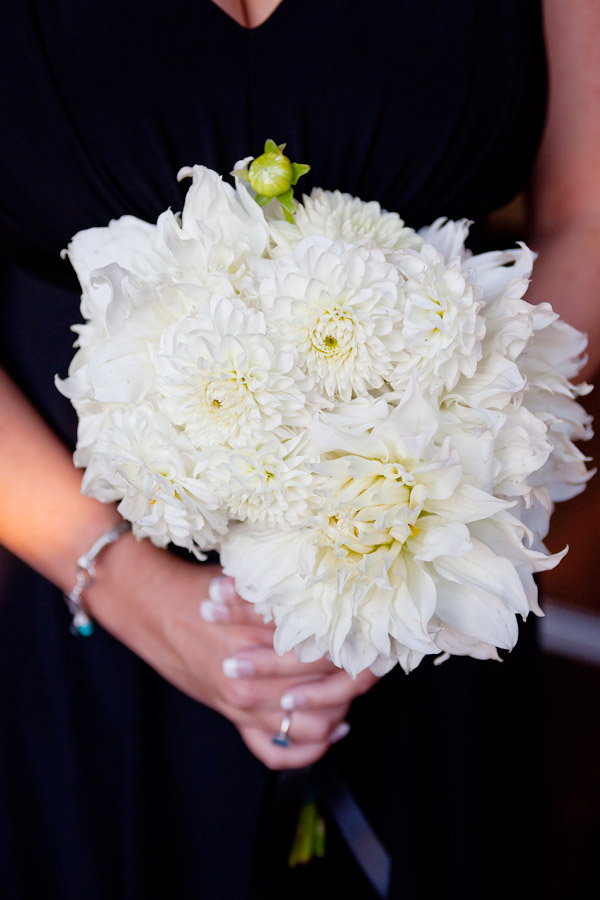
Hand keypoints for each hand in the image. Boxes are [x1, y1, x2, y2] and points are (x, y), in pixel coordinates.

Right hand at [85, 532, 377, 767]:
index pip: (324, 656)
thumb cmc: (201, 589)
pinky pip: (274, 752)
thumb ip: (287, 599)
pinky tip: (329, 731)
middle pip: (323, 692)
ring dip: (335, 713)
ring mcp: (241, 703)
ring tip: (350, 695)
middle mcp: (251, 677)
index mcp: (258, 638)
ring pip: (306, 725)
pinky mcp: (232, 716)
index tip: (372, 641)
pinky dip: (305, 749)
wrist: (152, 607)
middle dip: (354, 681)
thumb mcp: (248, 584)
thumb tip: (337, 598)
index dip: (356, 651)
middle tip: (373, 666)